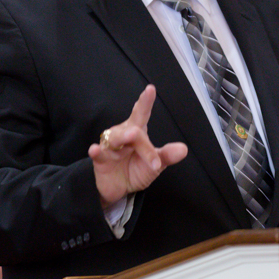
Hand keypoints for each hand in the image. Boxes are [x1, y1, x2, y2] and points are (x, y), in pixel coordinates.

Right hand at [89, 85, 187, 208]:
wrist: (120, 189)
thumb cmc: (137, 170)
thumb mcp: (155, 164)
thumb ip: (166, 156)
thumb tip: (183, 149)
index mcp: (137, 132)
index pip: (141, 114)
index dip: (145, 102)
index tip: (150, 89)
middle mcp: (122, 134)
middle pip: (133, 130)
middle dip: (142, 137)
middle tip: (154, 154)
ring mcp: (110, 146)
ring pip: (117, 139)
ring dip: (124, 138)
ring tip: (131, 136)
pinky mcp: (100, 159)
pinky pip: (97, 153)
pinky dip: (96, 151)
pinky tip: (95, 149)